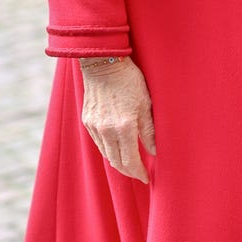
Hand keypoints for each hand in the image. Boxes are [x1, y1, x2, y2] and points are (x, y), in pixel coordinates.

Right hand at [80, 58, 155, 182]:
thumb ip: (149, 131)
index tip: (146, 178)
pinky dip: (109, 150)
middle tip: (139, 174)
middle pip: (116, 162)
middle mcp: (106, 130)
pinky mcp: (87, 121)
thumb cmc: (129, 80)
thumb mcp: (146, 104)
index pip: (130, 161)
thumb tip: (154, 151)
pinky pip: (98, 143)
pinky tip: (118, 148)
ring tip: (130, 163)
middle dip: (129, 172)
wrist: (103, 63)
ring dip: (118, 162)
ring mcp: (94, 126)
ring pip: (106, 154)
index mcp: (123, 127)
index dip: (138, 172)